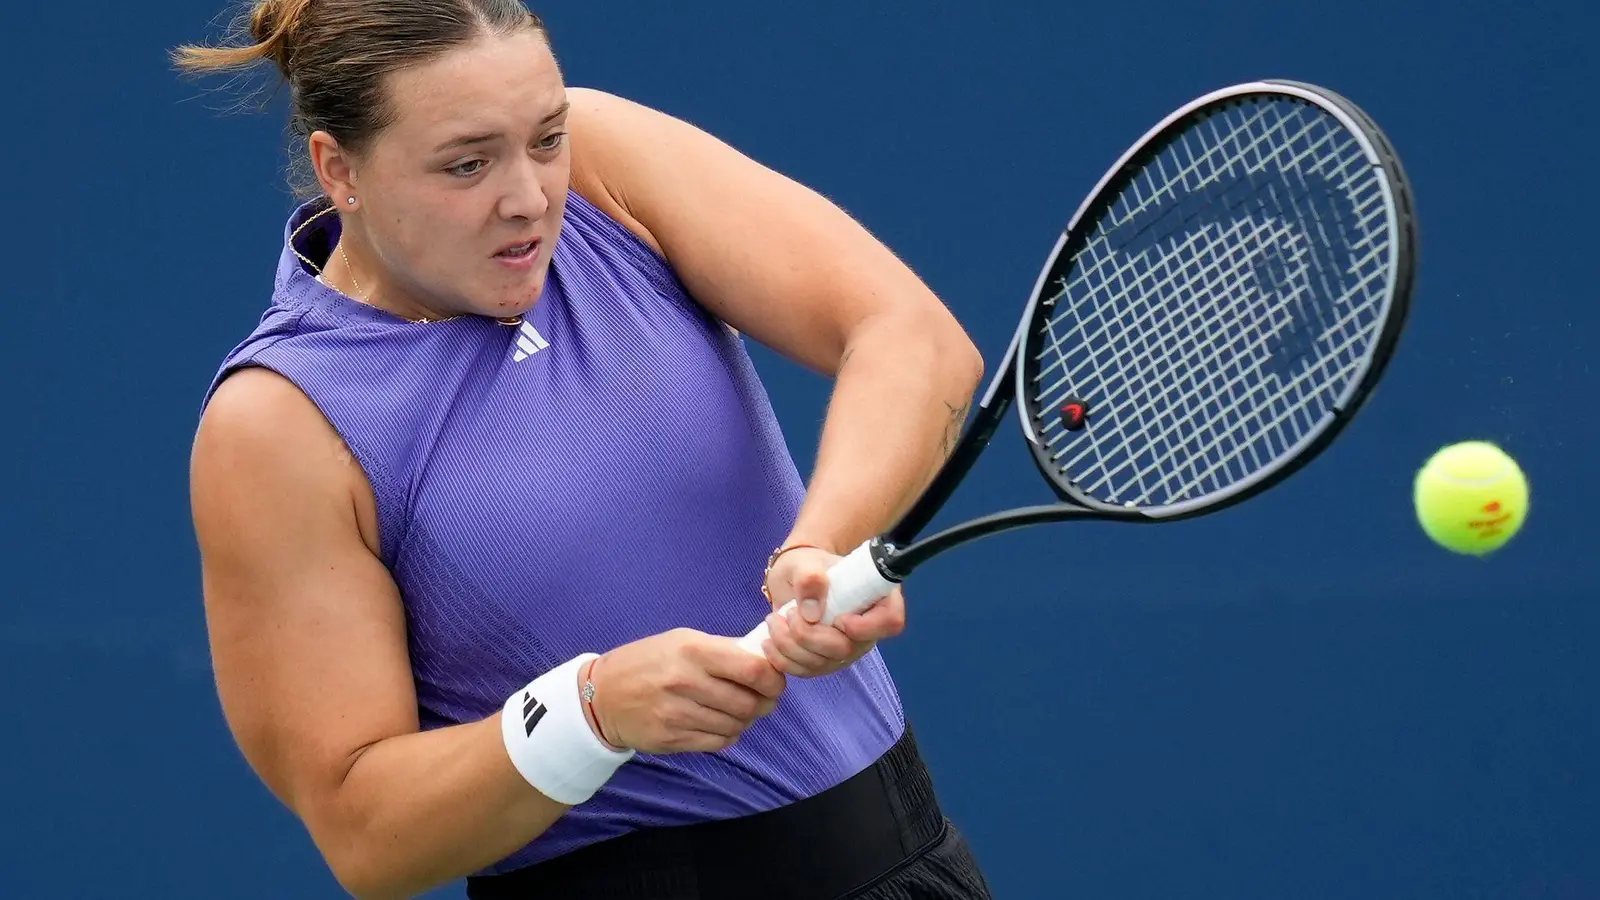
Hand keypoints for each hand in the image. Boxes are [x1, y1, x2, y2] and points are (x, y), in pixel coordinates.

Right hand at [587, 628, 785, 754]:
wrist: (601, 695)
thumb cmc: (649, 662)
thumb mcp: (682, 641)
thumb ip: (724, 650)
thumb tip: (766, 657)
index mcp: (693, 651)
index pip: (753, 670)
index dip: (773, 679)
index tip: (774, 681)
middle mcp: (685, 682)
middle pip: (749, 703)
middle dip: (764, 704)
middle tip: (762, 700)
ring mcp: (677, 714)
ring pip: (736, 725)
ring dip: (745, 721)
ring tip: (737, 711)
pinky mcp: (671, 739)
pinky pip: (717, 742)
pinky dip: (727, 735)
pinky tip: (719, 724)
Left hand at [759, 546, 906, 677]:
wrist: (793, 578)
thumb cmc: (808, 566)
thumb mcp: (806, 563)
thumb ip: (810, 578)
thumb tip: (811, 612)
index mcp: (876, 600)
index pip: (890, 622)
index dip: (866, 627)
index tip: (839, 618)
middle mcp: (865, 631)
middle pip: (847, 649)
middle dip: (810, 636)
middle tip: (789, 613)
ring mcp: (845, 651)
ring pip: (822, 664)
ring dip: (790, 646)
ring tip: (774, 621)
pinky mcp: (823, 663)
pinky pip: (804, 672)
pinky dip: (781, 659)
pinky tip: (769, 641)